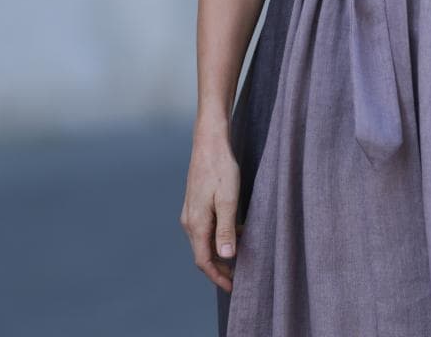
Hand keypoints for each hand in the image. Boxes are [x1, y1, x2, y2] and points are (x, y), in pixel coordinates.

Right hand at [180, 125, 241, 291]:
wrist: (209, 142)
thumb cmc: (221, 168)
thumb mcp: (228, 200)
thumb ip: (226, 230)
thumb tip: (226, 257)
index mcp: (196, 224)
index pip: (204, 260)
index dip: (218, 277)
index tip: (232, 288)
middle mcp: (190, 221)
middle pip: (203, 253)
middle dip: (220, 268)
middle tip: (239, 278)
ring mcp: (192, 212)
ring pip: (205, 241)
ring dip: (221, 253)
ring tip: (241, 259)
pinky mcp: (197, 204)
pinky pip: (207, 229)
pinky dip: (221, 237)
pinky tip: (238, 234)